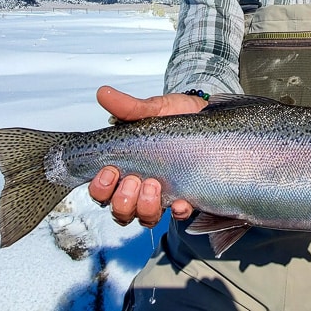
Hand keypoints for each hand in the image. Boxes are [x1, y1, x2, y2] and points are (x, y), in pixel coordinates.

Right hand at [87, 86, 203, 226]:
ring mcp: (163, 194)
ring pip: (144, 217)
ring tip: (154, 186)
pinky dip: (179, 211)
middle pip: (120, 210)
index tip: (110, 170)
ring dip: (145, 207)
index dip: (101, 188)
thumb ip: (128, 107)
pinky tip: (183, 202)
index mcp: (126, 167)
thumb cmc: (176, 114)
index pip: (102, 191)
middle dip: (123, 199)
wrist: (209, 115)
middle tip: (134, 179)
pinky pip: (180, 215)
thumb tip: (103, 93)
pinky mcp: (188, 196)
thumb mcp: (153, 109)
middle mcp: (140, 186)